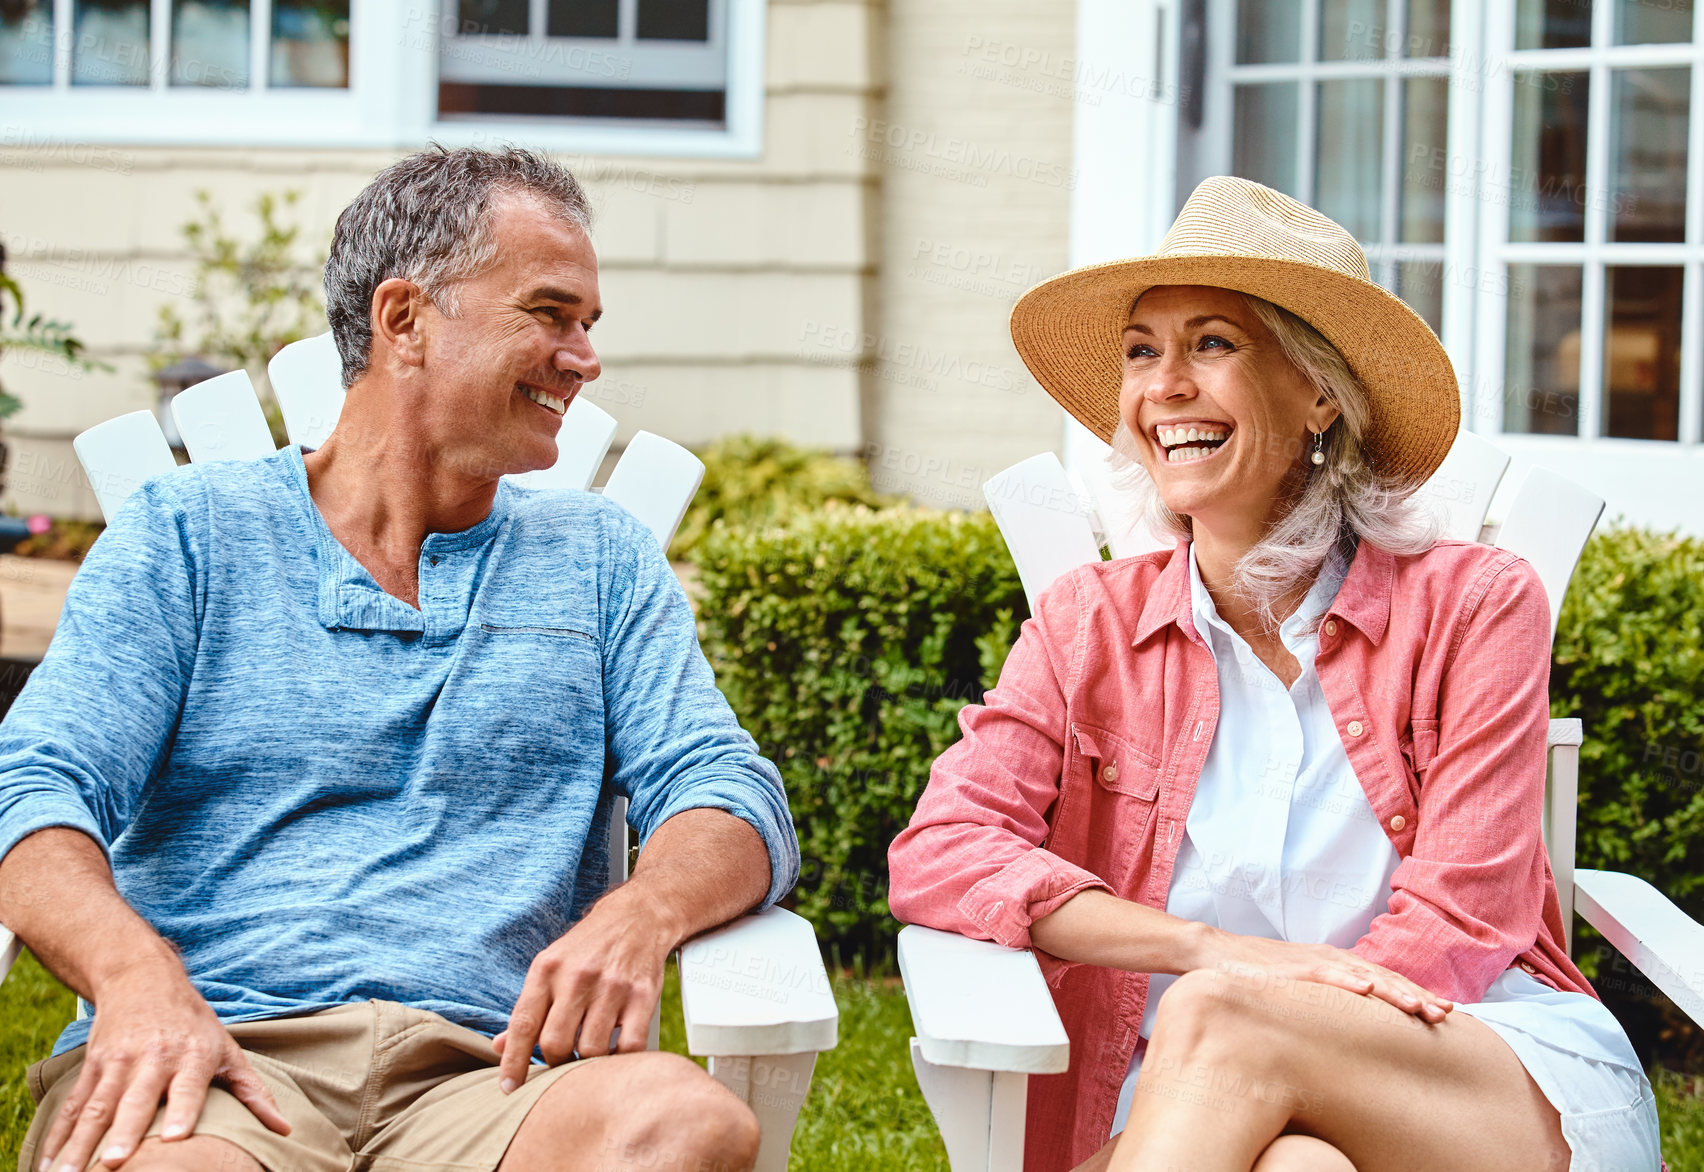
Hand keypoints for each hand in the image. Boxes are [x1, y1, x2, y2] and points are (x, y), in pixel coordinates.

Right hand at [36, 960, 288, 1170]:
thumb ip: (253, 1092)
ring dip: (80, 1143)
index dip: (184, 1110)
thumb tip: (285, 1129)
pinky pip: (74, 1105)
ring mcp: (119, 1061)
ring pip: (97, 1107)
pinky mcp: (93, 1065)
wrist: (144, 978)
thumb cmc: (194, 1024)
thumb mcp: (228, 1051)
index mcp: (193, 1055)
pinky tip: (48, 1164)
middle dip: (124, 1132)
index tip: (178, 1137)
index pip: (189, 1086)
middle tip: (113, 1163)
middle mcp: (155, 1058)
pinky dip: (59, 1136)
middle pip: (137, 1100)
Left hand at [492, 891, 673, 1091]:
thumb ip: (527, 1009)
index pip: (523, 1025)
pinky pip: (628, 1047)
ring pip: (591, 1049)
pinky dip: (619, 1059)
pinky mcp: (642, 996)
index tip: (508, 1088)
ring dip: (588, 1062)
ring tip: (589, 1053)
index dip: (512, 1062)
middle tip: (563, 1059)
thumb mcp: (550, 968)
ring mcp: (612, 987)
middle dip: (556, 1061)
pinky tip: (615, 1051)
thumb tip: (498, 1047)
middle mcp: (577, 977)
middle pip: (555, 1044)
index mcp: (546, 970)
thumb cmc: (587, 949)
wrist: (636, 917)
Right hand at [1197, 929, 1453, 1023]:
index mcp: (1338, 965)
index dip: (1416, 994)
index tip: (1447, 1013)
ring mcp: (1312, 962)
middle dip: (1417, 996)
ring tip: (1419, 1007)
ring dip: (1392, 991)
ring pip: (1361, 976)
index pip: (1386, 981)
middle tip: (1446, 1015)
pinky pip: (1323, 975)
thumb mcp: (1302, 987)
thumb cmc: (1259, 973)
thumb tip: (1355, 1021)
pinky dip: (1345, 980)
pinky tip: (1365, 988)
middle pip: (1383, 978)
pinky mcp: (1289, 968)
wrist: (1215, 951)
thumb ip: (1328, 998)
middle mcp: (1331, 960)